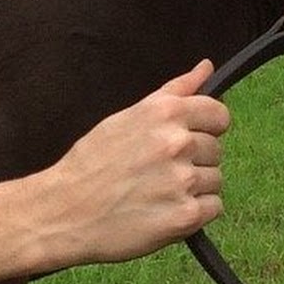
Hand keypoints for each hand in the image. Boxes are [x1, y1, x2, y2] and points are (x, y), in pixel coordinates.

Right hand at [40, 62, 229, 265]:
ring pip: (215, 180)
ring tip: (159, 192)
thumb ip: (174, 92)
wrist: (65, 211)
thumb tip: (207, 68)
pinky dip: (195, 212)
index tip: (188, 140)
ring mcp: (183, 180)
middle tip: (158, 171)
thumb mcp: (127, 117)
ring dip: (194, 187)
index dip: (206, 128)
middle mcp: (177, 143)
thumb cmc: (91, 163)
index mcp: (165, 113)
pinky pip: (213, 207)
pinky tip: (165, 209)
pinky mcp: (186, 215)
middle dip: (194, 160)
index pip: (219, 115)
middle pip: (215, 150)